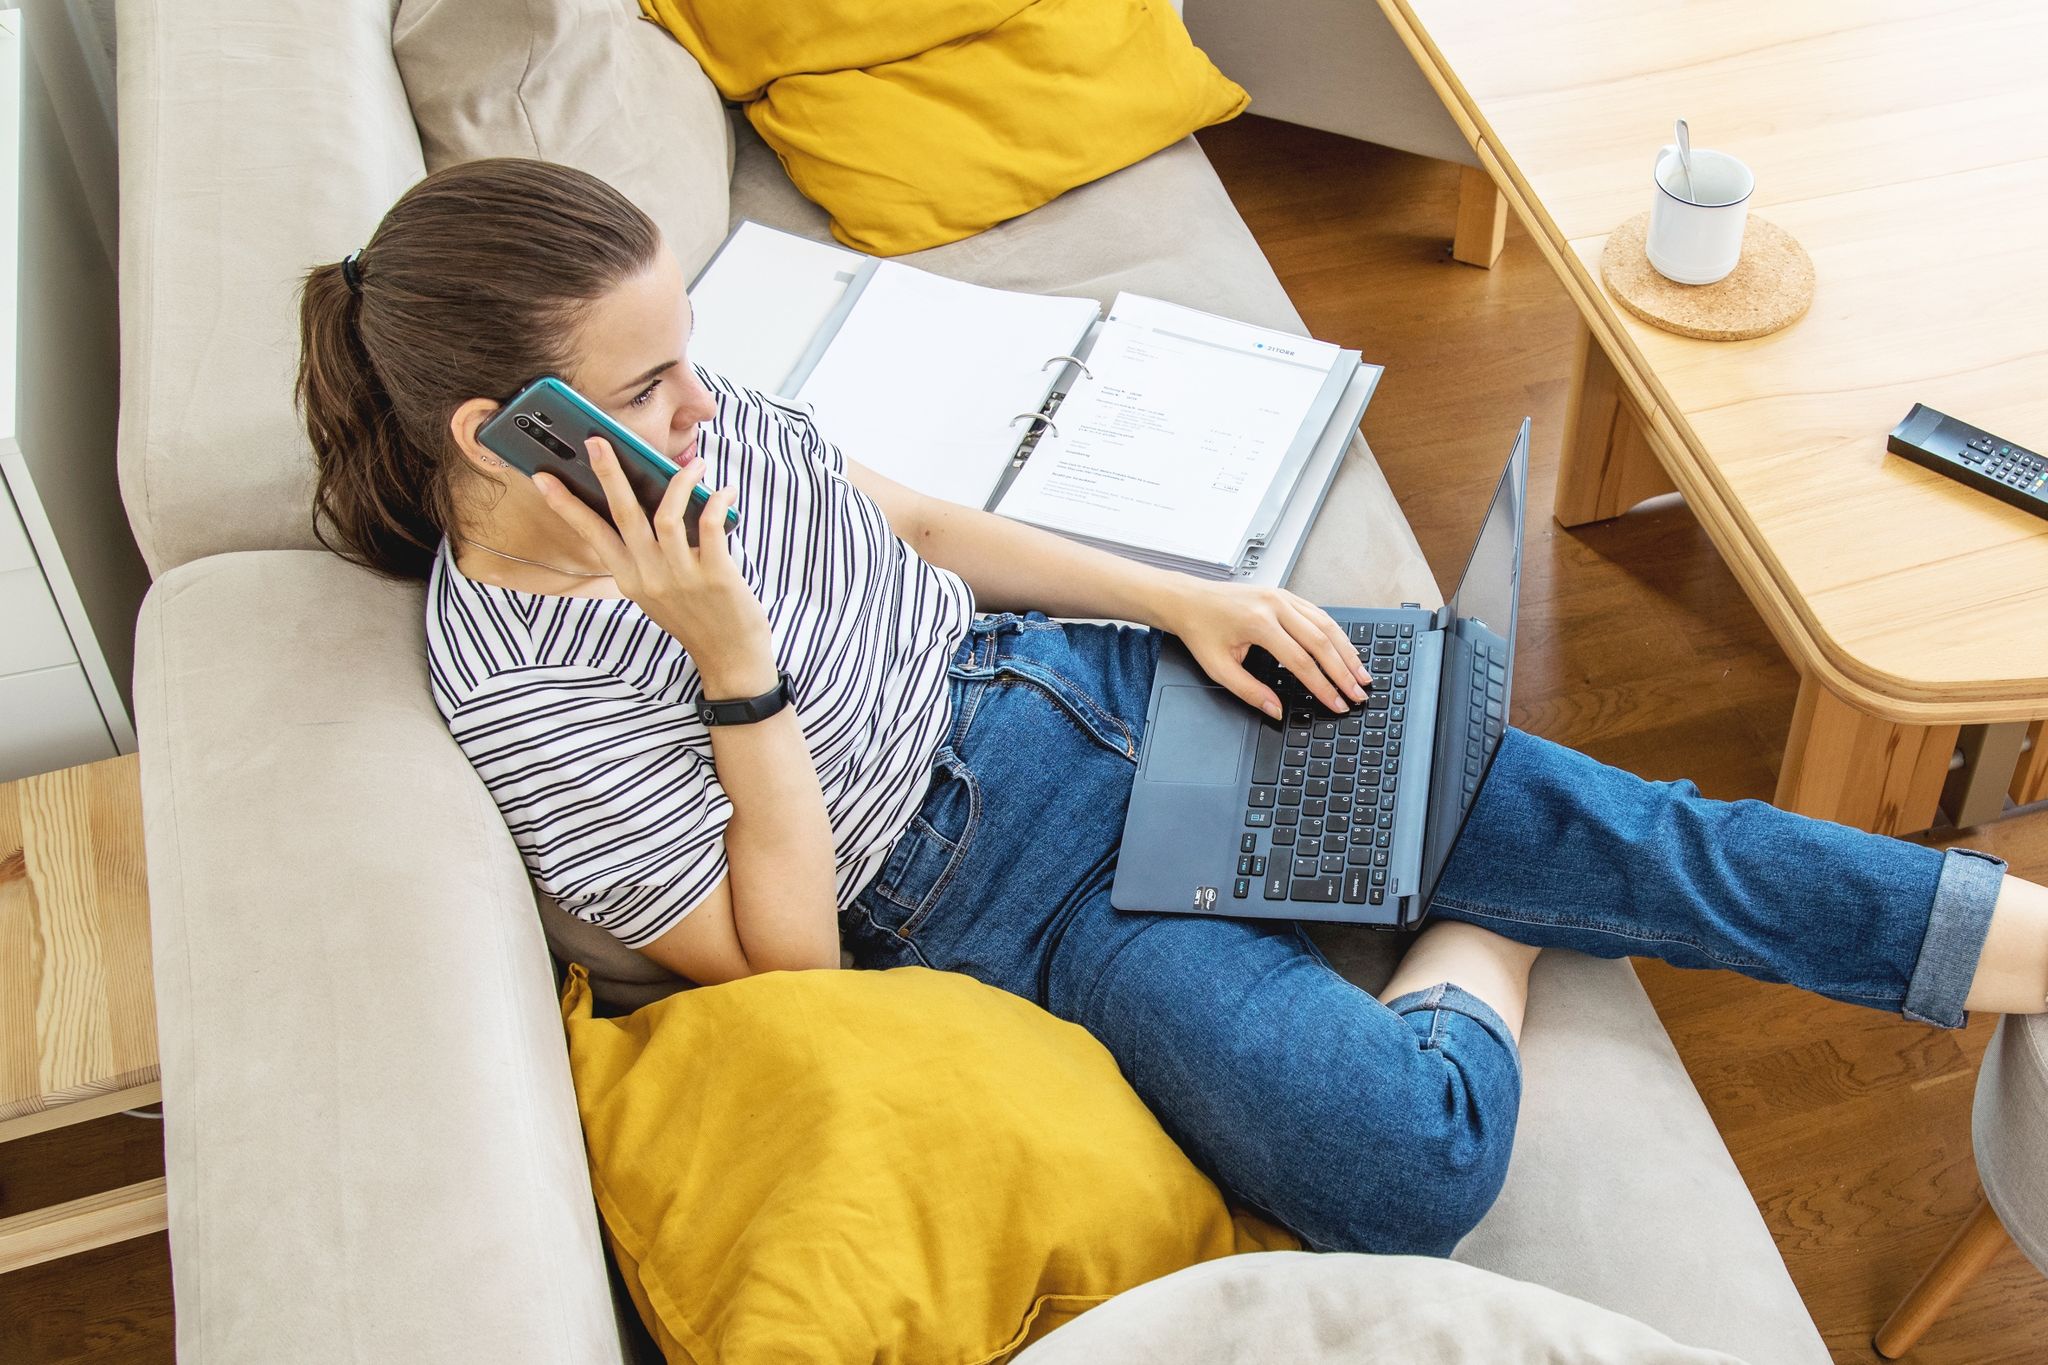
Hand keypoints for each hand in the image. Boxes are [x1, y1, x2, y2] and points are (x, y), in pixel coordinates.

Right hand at [535, 438, 776, 695]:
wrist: (730, 659)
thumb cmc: (697, 619)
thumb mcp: (657, 592)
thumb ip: (647, 556)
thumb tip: (648, 506)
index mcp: (629, 579)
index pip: (591, 534)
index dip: (566, 505)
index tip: (542, 478)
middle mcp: (648, 576)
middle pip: (622, 515)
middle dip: (607, 474)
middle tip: (598, 441)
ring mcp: (680, 576)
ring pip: (666, 514)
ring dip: (680, 481)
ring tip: (695, 465)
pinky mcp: (715, 576)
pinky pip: (709, 525)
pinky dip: (715, 502)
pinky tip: (722, 492)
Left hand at [1157, 580, 1371, 717]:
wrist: (1189, 599)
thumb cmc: (1201, 631)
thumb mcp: (1219, 668)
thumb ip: (1250, 692)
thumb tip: (1276, 711)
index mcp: (1259, 624)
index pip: (1301, 661)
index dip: (1322, 686)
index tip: (1337, 704)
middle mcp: (1276, 605)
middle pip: (1321, 642)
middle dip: (1344, 672)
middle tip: (1359, 693)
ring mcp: (1283, 597)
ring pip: (1326, 625)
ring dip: (1347, 651)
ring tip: (1362, 674)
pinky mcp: (1285, 594)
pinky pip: (1318, 614)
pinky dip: (1335, 634)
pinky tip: (1345, 650)